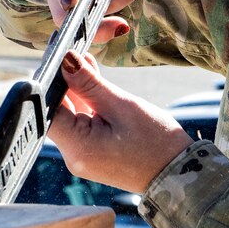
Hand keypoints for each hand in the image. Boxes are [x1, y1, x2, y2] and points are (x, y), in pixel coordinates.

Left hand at [48, 51, 192, 193]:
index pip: (47, 110)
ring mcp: (83, 155)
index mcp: (77, 148)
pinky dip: (87, 102)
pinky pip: (83, 122)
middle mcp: (74, 155)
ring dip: (77, 89)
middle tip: (74, 53)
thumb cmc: (156, 143)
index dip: (50, 82)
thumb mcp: (122, 106)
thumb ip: (89, 83)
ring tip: (85, 60)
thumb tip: (66, 60)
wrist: (181, 174)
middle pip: (58, 111)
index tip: (59, 57)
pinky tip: (93, 79)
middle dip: (65, 81)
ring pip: (71, 114)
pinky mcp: (93, 152)